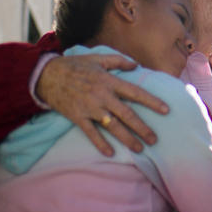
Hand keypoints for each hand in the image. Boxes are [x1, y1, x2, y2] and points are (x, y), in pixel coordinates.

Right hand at [36, 54, 168, 155]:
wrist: (46, 75)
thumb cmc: (74, 65)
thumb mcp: (97, 58)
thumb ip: (118, 61)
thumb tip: (136, 65)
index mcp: (109, 81)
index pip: (135, 93)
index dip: (152, 101)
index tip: (166, 110)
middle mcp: (102, 96)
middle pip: (127, 114)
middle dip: (142, 128)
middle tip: (154, 140)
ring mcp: (90, 108)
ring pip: (112, 126)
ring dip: (127, 138)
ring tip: (139, 149)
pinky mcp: (77, 117)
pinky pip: (91, 133)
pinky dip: (100, 143)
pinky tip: (111, 153)